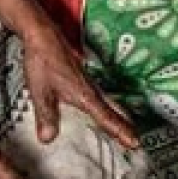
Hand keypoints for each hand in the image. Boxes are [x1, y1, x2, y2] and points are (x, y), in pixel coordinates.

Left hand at [21, 23, 138, 149]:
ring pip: (109, 104)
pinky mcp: (82, 79)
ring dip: (119, 117)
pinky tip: (104, 110)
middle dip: (125, 126)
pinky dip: (108, 108)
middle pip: (114, 111)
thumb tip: (49, 139)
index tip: (134, 143)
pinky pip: (101, 98)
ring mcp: (88, 83)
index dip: (120, 131)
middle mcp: (90, 89)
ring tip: (127, 130)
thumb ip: (46, 115)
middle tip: (136, 142)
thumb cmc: (43, 60)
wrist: (42, 35)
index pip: (106, 117)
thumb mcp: (41, 91)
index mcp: (84, 94)